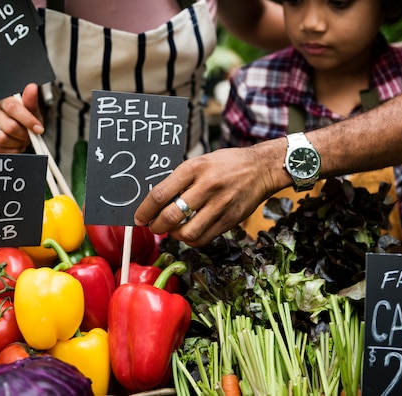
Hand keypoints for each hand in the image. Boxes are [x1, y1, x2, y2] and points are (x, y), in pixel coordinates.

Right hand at [0, 83, 43, 153]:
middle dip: (24, 135)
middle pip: (9, 127)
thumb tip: (32, 87)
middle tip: (30, 136)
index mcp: (4, 100)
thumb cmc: (27, 117)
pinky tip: (16, 146)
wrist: (22, 128)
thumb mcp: (33, 110)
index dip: (27, 120)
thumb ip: (31, 101)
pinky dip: (11, 151)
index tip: (39, 129)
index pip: (12, 107)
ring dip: (17, 143)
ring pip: (2, 139)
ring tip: (22, 140)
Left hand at [134, 139, 290, 246]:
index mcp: (194, 168)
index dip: (145, 210)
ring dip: (175, 235)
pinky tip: (190, 232)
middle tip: (154, 226)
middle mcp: (207, 185)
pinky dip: (192, 239)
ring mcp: (220, 204)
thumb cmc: (227, 164)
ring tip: (173, 230)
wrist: (261, 168)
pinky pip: (204, 238)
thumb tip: (157, 201)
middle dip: (156, 226)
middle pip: (171, 216)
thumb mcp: (200, 162)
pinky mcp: (230, 219)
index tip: (140, 218)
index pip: (160, 194)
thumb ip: (181, 180)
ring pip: (187, 232)